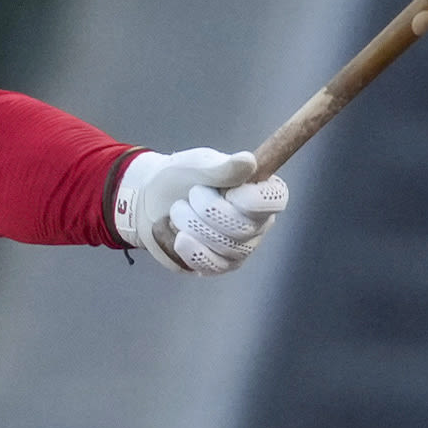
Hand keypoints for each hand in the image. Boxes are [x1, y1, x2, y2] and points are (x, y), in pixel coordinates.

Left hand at [116, 149, 289, 274]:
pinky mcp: (219, 266)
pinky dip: (184, 247)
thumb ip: (223, 168)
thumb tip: (249, 161)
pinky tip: (177, 234)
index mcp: (260, 191)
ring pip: (223, 248)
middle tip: (191, 195)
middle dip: (207, 210)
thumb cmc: (181, 177)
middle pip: (243, 228)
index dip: (251, 199)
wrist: (151, 199)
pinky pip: (207, 264)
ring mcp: (240, 248)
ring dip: (191, 226)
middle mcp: (258, 223)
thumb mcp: (198, 165)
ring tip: (178, 211)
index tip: (228, 191)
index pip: (276, 199)